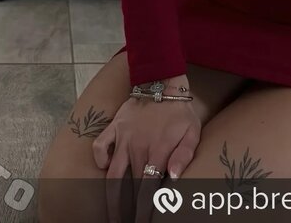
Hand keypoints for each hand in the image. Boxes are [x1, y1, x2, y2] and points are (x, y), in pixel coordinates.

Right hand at [91, 93, 200, 222]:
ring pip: (112, 174)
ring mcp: (123, 137)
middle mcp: (138, 147)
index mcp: (158, 151)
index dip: (144, 210)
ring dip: (111, 196)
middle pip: (129, 187)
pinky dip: (99, 159)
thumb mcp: (192, 131)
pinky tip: (104, 169)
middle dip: (126, 210)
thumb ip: (184, 155)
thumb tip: (173, 179)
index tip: (141, 222)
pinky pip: (100, 146)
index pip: (148, 189)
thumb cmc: (180, 111)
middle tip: (124, 222)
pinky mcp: (114, 127)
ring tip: (112, 213)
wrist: (163, 82)